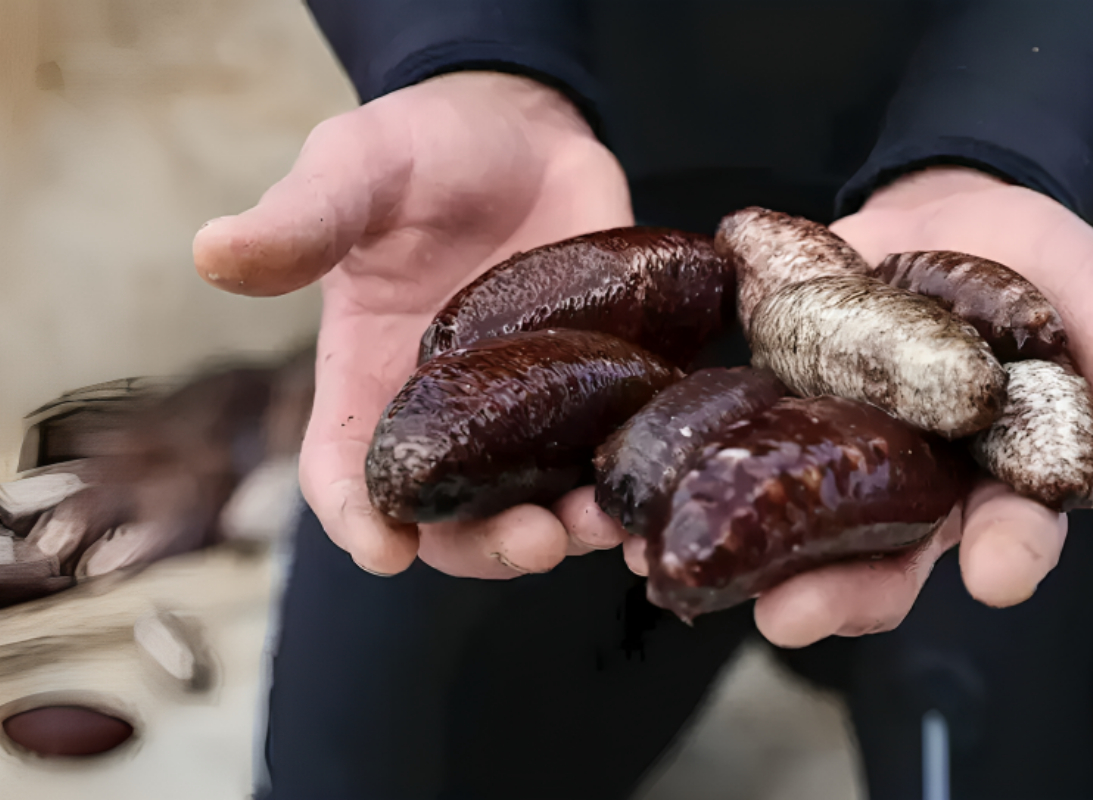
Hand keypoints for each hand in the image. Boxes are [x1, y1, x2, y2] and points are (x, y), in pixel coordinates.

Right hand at [193, 72, 633, 575]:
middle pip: (453, 516)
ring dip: (569, 529)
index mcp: (368, 378)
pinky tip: (652, 486)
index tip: (385, 548)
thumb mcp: (356, 171)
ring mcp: (525, 406)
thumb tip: (213, 250)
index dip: (358, 518)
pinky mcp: (595, 384)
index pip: (346, 472)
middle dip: (488, 544)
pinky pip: (608, 452)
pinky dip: (627, 482)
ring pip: (538, 501)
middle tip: (533, 540)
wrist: (521, 127)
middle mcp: (446, 412)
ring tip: (600, 522)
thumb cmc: (421, 148)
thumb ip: (304, 219)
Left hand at [634, 166, 1092, 646]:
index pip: (1013, 530)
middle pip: (885, 558)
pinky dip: (693, 471)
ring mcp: (840, 451)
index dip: (1009, 553)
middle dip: (844, 592)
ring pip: (798, 523)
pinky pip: (735, 448)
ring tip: (691, 574)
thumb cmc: (1030, 262)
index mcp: (997, 475)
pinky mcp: (777, 407)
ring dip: (746, 555)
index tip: (999, 573)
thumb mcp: (1088, 295)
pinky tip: (642, 497)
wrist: (942, 211)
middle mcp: (912, 483)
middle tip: (795, 621)